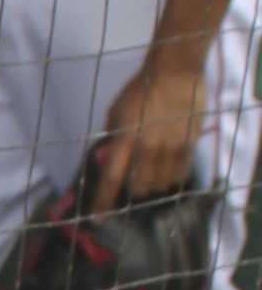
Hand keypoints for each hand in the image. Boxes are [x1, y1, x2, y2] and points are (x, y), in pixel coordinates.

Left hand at [89, 43, 205, 209]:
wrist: (174, 71)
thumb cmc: (140, 88)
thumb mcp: (116, 111)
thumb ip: (113, 135)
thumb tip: (109, 155)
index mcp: (124, 140)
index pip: (111, 180)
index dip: (103, 202)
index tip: (99, 218)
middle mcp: (147, 149)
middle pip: (140, 188)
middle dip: (135, 190)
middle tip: (135, 181)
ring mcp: (170, 148)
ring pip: (161, 185)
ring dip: (155, 184)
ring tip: (154, 173)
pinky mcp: (189, 145)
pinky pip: (181, 174)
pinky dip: (174, 177)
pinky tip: (171, 168)